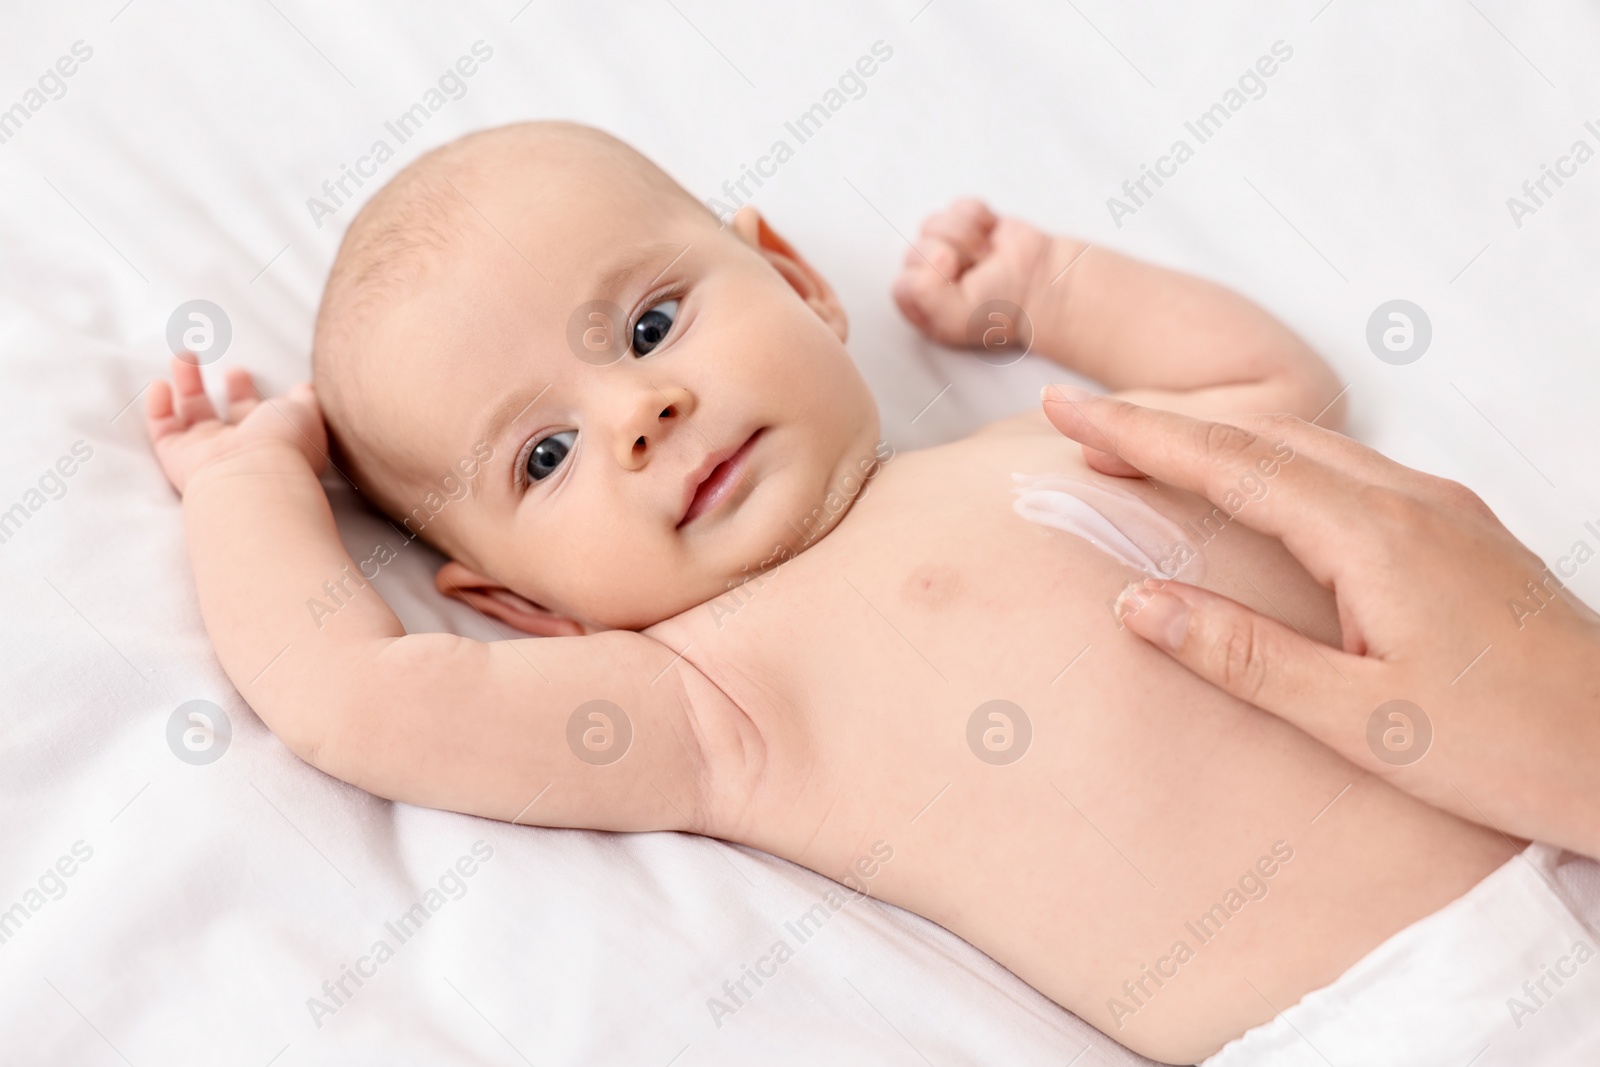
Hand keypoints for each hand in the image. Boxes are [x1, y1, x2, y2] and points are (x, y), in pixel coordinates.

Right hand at [146, 356, 327, 494]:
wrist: (255, 477)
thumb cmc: (285, 444)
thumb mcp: (304, 412)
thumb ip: (305, 399)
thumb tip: (306, 388)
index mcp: (268, 438)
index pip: (255, 414)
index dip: (246, 392)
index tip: (241, 370)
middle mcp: (238, 447)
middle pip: (226, 414)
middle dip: (223, 390)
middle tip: (218, 367)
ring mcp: (207, 452)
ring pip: (192, 414)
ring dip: (186, 383)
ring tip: (183, 355)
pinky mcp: (178, 458)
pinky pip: (163, 432)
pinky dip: (157, 408)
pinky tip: (159, 385)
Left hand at [892, 198, 1074, 349]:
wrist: (1043, 284)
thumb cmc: (1002, 308)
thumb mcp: (953, 318)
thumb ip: (922, 293)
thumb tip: (935, 252)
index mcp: (922, 306)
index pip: (904, 283)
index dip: (930, 279)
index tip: (958, 284)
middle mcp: (930, 277)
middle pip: (917, 248)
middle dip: (953, 256)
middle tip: (978, 272)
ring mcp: (947, 247)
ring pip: (934, 223)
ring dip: (967, 238)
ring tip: (986, 256)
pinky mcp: (967, 224)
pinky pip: (958, 207)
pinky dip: (979, 219)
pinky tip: (992, 238)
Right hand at [1043, 386, 1599, 857]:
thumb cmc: (1514, 749)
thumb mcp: (1360, 719)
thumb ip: (1243, 654)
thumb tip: (1138, 602)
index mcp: (1375, 535)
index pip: (1227, 464)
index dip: (1137, 432)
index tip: (1063, 407)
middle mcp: (1410, 500)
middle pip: (1262, 439)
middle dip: (1165, 428)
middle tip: (1082, 430)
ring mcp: (1444, 510)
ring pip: (1309, 448)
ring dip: (1220, 444)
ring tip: (1150, 457)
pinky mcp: (1462, 533)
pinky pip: (1347, 471)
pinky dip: (1275, 466)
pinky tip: (1258, 492)